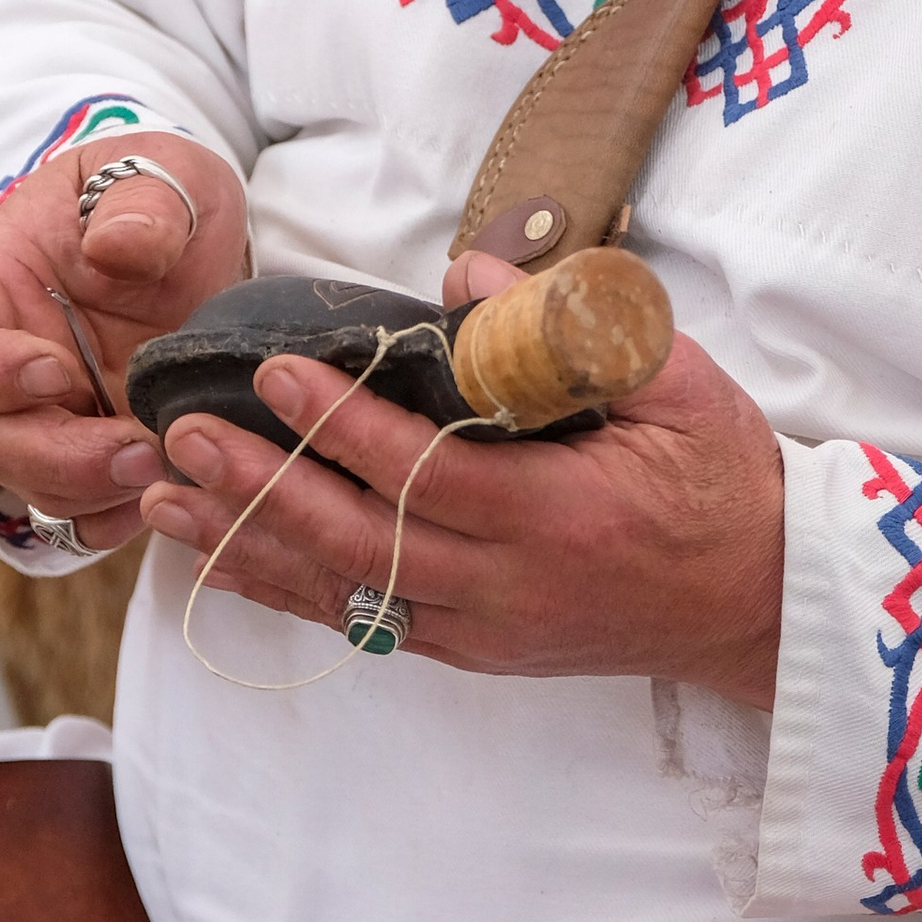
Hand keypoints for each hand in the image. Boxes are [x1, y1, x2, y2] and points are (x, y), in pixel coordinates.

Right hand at [0, 134, 245, 551]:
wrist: (193, 239)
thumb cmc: (156, 193)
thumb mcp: (161, 172)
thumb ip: (141, 203)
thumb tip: (118, 248)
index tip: (55, 371)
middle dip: (57, 455)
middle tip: (137, 450)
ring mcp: (44, 422)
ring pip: (35, 487)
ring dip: (96, 492)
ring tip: (169, 469)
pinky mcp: (93, 457)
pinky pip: (85, 516)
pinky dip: (120, 518)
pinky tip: (173, 494)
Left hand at [140, 252, 785, 700]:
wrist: (759, 602)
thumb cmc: (722, 480)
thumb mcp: (678, 383)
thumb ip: (573, 328)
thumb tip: (462, 272)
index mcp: (560, 515)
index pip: (427, 471)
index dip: (344, 425)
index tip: (278, 372)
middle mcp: (508, 587)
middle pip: (360, 541)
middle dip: (263, 487)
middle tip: (186, 436)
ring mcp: (483, 630)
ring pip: (343, 592)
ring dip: (247, 546)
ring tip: (163, 502)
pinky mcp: (471, 650)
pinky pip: (361, 623)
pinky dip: (287, 590)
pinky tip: (223, 559)